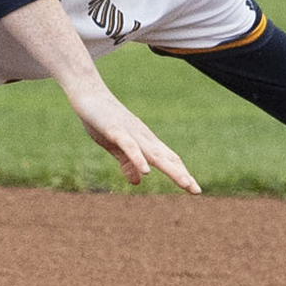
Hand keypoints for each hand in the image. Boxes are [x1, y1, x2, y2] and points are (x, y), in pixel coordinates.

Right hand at [66, 85, 199, 193]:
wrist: (88, 93)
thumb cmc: (102, 119)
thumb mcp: (114, 146)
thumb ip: (127, 163)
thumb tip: (139, 182)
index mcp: (144, 142)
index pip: (168, 159)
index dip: (181, 173)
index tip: (194, 190)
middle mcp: (143, 138)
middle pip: (166, 158)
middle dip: (182, 175)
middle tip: (197, 191)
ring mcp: (131, 133)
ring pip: (154, 154)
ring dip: (170, 169)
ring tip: (185, 183)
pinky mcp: (115, 130)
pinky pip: (129, 147)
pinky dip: (139, 158)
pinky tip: (147, 171)